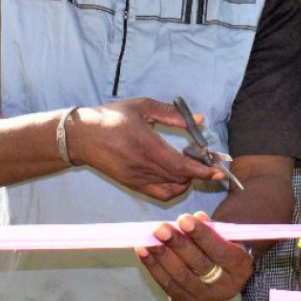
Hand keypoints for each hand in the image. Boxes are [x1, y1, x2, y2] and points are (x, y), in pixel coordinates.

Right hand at [68, 98, 222, 200]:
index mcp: (146, 145)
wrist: (82, 137)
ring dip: (187, 180)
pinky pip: (160, 193)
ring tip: (191, 165)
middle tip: (207, 161)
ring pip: (172, 188)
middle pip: (180, 178)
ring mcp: (137, 178)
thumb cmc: (112, 117)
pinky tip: (178, 176)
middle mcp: (143, 166)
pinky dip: (175, 188)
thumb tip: (200, 121)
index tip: (218, 170)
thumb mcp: (142, 107)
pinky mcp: (133, 185)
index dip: (202, 170)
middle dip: (199, 173)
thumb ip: (172, 114)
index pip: (182, 165)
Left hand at [136, 212, 252, 300]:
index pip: (219, 250)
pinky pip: (167, 284)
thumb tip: (195, 217)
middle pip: (198, 264)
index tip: (184, 219)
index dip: (201, 235)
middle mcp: (224, 287)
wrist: (225, 280)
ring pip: (180, 276)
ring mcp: (204, 298)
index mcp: (239, 267)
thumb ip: (211, 228)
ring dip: (161, 256)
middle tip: (161, 229)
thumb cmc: (224, 251)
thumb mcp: (226, 238)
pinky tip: (142, 250)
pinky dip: (152, 266)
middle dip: (177, 245)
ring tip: (148, 239)